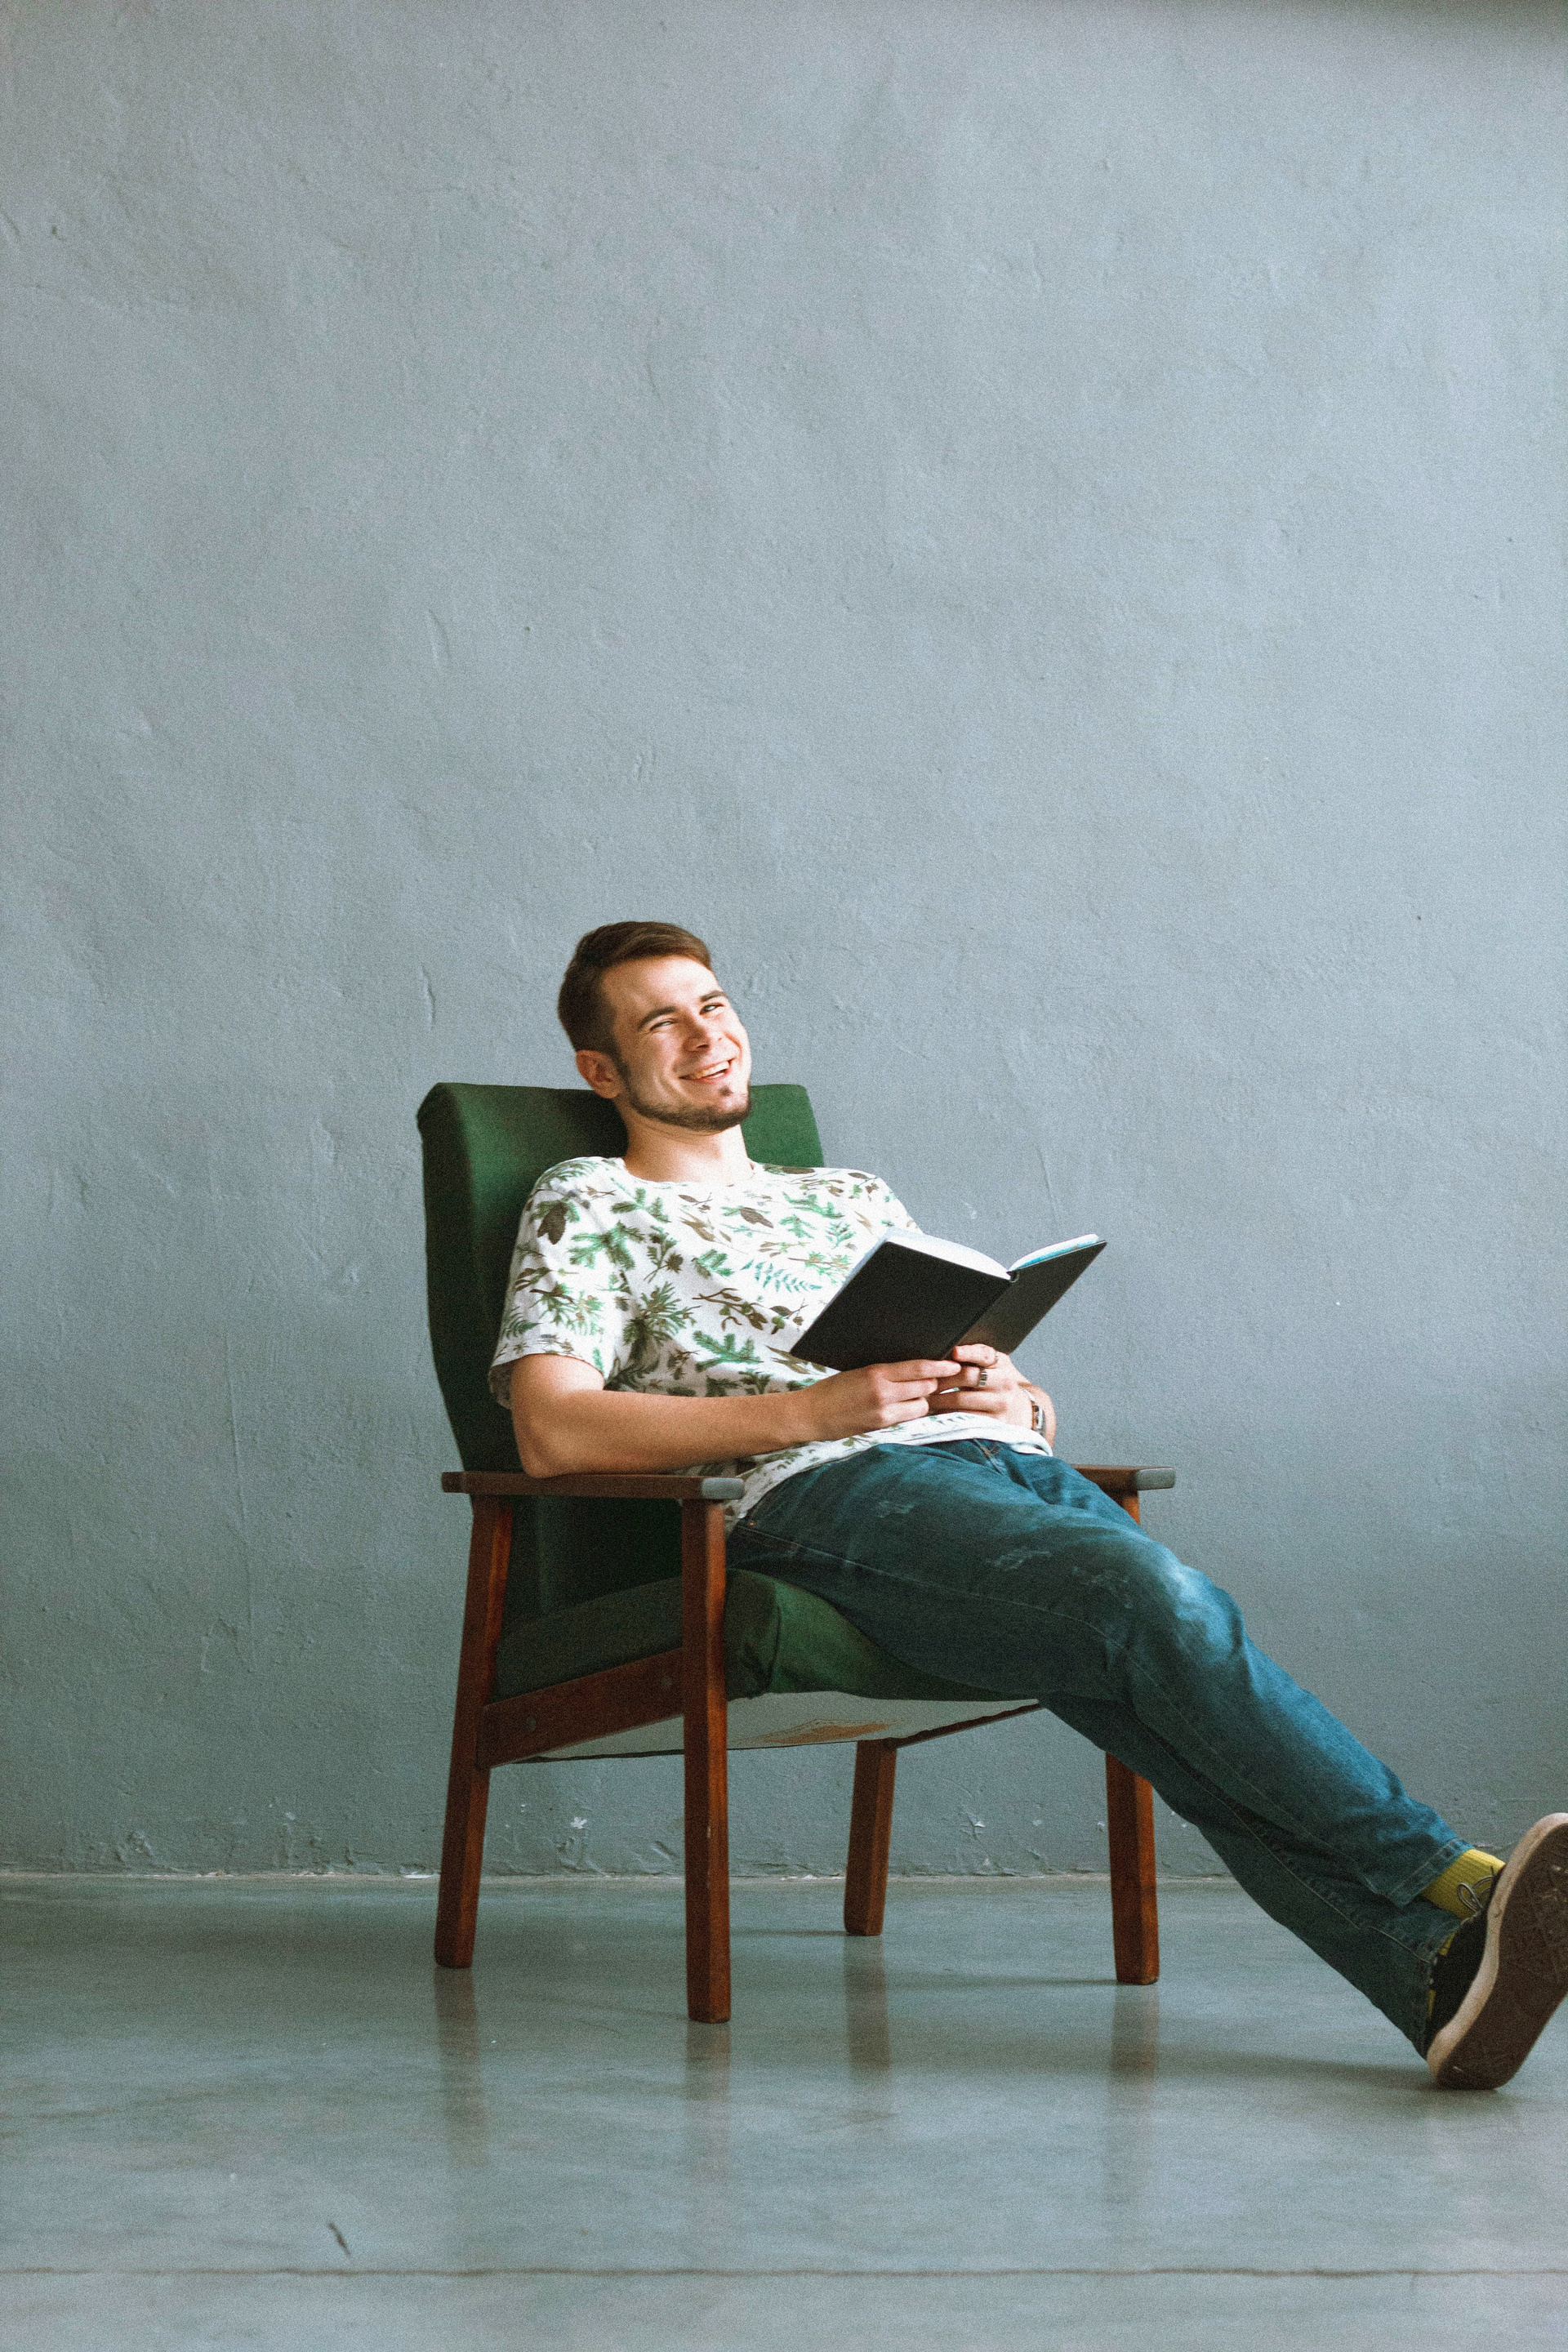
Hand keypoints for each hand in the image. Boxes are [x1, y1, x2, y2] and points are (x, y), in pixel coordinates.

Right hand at [795, 1359, 961, 1443]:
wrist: (810, 1414)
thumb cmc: (832, 1390)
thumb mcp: (858, 1372)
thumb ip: (884, 1372)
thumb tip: (912, 1370)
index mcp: (876, 1373)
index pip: (917, 1368)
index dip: (939, 1366)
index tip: (953, 1364)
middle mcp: (882, 1392)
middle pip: (925, 1387)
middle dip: (934, 1383)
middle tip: (940, 1380)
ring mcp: (883, 1412)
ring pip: (921, 1405)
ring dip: (923, 1399)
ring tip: (917, 1395)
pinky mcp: (881, 1426)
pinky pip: (907, 1417)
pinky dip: (910, 1412)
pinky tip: (905, 1407)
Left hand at [932, 1345, 1053, 1441]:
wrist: (1023, 1410)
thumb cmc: (999, 1383)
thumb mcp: (995, 1366)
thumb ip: (976, 1356)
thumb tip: (946, 1350)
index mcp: (1002, 1364)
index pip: (985, 1354)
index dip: (969, 1352)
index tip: (954, 1351)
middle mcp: (1004, 1382)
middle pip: (967, 1377)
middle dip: (942, 1379)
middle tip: (924, 1381)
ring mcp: (1000, 1404)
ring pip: (962, 1399)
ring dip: (939, 1399)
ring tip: (925, 1398)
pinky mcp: (995, 1422)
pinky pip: (964, 1418)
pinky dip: (947, 1415)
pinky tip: (937, 1412)